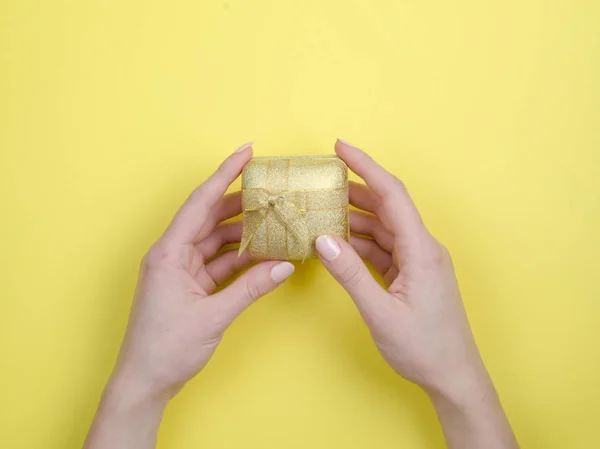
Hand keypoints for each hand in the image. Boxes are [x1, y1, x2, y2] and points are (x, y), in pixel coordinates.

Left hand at [111, 143, 294, 399]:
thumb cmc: (166, 348)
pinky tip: (262, 254)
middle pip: (209, 217)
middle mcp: (172, 255)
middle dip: (240, 203)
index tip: (245, 153)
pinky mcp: (189, 286)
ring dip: (242, 233)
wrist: (146, 382)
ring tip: (272, 221)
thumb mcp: (213, 316)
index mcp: (168, 253)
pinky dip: (239, 258)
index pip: (200, 203)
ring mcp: (181, 270)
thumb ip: (251, 288)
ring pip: (216, 240)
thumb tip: (284, 265)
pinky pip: (218, 262)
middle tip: (270, 190)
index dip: (224, 174)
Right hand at [316, 140, 518, 448]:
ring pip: (383, 227)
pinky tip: (339, 244)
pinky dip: (361, 243)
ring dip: (354, 218)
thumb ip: (350, 274)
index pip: (392, 194)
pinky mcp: (412, 274)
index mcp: (421, 249)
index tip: (340, 147)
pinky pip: (384, 248)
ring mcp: (418, 261)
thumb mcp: (381, 312)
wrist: (453, 376)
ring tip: (322, 211)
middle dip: (354, 189)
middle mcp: (423, 248)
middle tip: (321, 179)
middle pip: (386, 206)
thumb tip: (322, 239)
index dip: (365, 166)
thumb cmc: (424, 348)